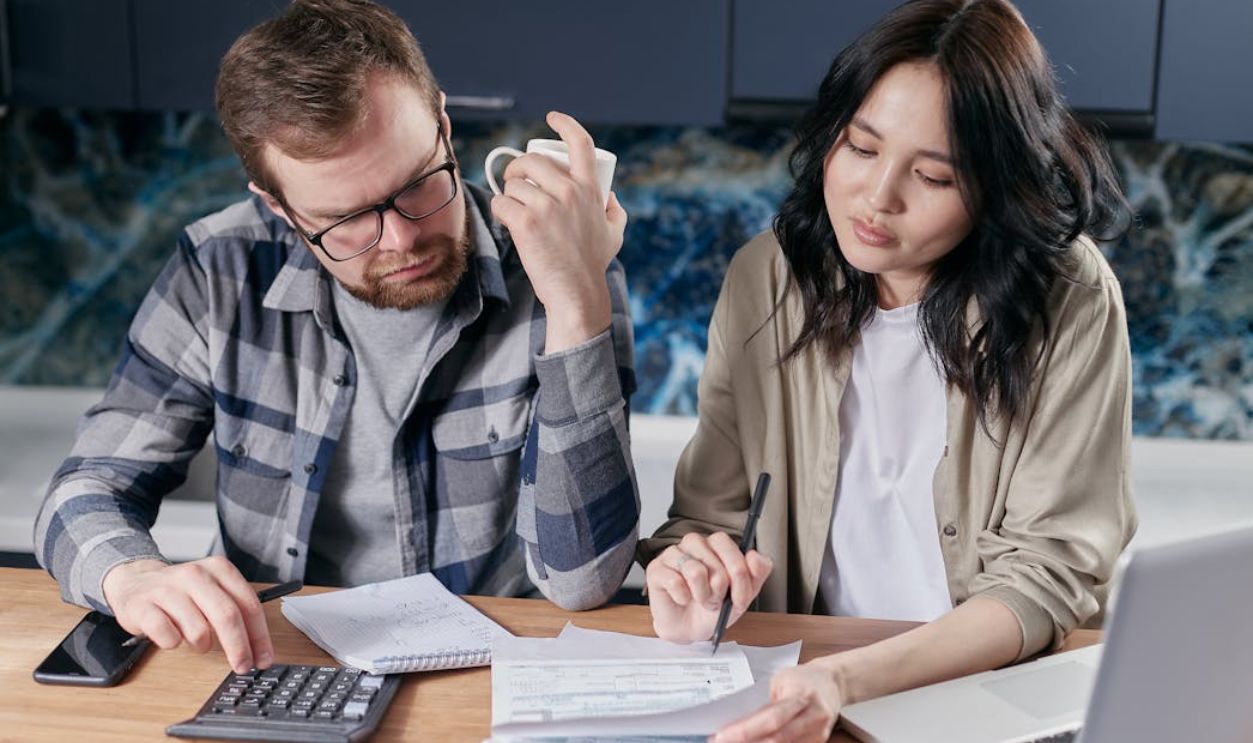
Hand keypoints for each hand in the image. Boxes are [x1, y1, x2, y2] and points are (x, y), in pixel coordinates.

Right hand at [102, 556, 272, 673]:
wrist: (135, 581)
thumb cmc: (181, 592)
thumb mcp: (213, 591)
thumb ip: (236, 611)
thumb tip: (258, 647)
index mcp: (219, 570)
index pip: (249, 605)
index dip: (260, 636)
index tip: (264, 658)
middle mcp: (195, 575)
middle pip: (228, 617)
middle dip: (239, 648)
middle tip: (243, 666)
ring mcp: (167, 589)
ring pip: (198, 630)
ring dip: (201, 645)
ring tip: (195, 640)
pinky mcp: (143, 606)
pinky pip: (168, 637)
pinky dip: (173, 643)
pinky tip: (172, 635)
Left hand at [489, 110, 627, 351]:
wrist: (576, 291)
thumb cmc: (593, 263)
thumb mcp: (614, 232)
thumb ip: (614, 210)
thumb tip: (609, 195)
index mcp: (590, 189)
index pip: (580, 143)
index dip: (565, 124)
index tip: (552, 118)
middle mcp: (569, 192)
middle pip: (532, 160)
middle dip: (517, 167)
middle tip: (515, 181)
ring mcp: (546, 206)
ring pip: (513, 183)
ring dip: (508, 194)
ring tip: (514, 208)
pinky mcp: (526, 223)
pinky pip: (501, 203)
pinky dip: (500, 211)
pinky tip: (508, 221)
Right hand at [645, 532, 771, 643]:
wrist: (690, 629)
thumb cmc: (714, 606)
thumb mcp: (744, 593)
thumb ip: (758, 572)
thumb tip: (754, 556)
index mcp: (717, 544)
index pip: (731, 549)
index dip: (738, 577)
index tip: (739, 598)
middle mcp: (695, 543)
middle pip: (715, 563)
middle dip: (720, 591)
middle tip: (715, 601)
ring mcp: (674, 553)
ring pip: (695, 571)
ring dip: (702, 595)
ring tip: (700, 600)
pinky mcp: (656, 568)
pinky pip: (675, 582)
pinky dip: (683, 598)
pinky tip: (682, 599)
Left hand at [714, 662, 843, 742]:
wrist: (833, 682)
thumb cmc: (803, 678)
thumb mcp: (781, 680)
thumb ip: (765, 701)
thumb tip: (737, 720)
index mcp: (802, 696)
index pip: (771, 718)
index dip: (746, 730)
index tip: (721, 736)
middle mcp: (813, 717)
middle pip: (777, 738)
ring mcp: (818, 734)